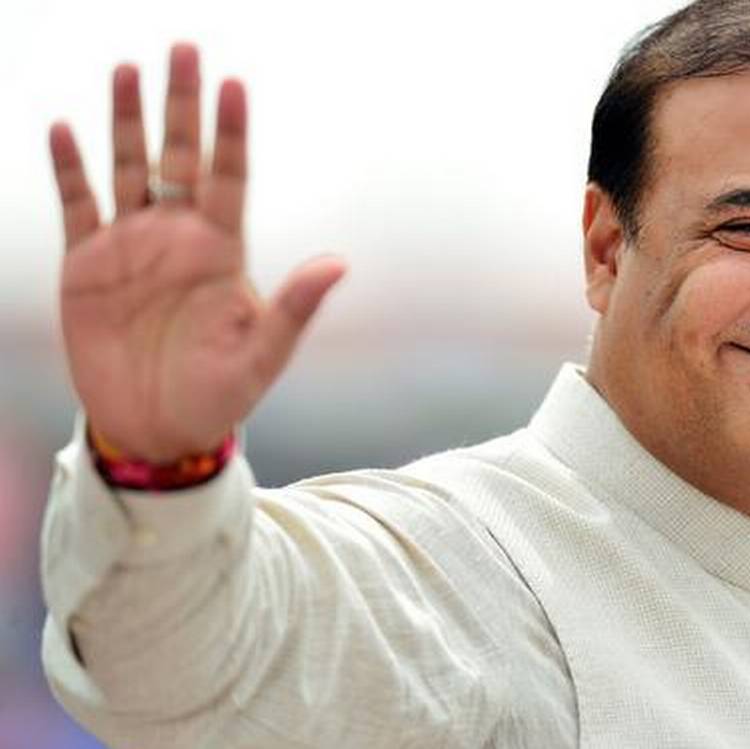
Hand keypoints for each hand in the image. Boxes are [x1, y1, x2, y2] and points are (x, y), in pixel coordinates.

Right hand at [50, 44, 344, 462]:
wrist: (159, 430)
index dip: (231, 132)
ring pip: (128, 166)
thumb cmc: (220, 395)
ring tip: (126, 69)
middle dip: (181, 103)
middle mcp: (178, 236)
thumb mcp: (263, 354)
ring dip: (125, 120)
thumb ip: (294, 307)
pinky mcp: (88, 266)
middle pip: (180, 155)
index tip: (234, 84)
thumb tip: (339, 264)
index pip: (229, 176)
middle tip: (183, 47)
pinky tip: (65, 129)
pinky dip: (70, 169)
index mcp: (223, 250)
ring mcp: (132, 246)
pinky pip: (78, 205)